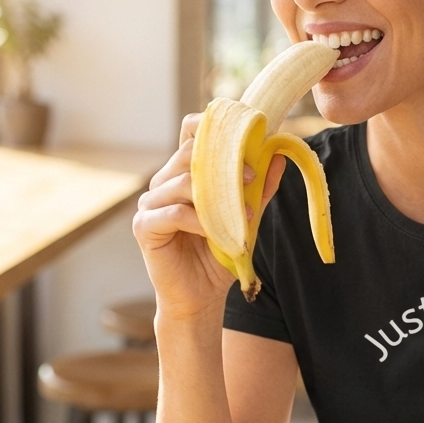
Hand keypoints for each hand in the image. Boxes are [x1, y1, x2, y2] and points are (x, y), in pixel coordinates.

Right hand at [132, 113, 285, 319]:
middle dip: (223, 162)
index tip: (243, 133)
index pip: (190, 134)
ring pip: (181, 182)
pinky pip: (174, 213)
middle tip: (252, 176)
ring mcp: (151, 203)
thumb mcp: (246, 218)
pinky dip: (200, 221)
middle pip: (188, 153)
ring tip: (244, 215)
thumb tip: (279, 156)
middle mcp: (164, 182)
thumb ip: (260, 189)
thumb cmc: (220, 254)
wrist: (200, 296)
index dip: (209, 126)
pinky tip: (219, 233)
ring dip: (217, 197)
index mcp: (185, 173)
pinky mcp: (144, 226)